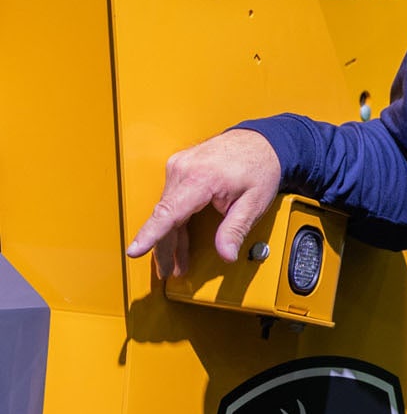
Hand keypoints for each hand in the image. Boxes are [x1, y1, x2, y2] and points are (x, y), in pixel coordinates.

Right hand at [125, 129, 281, 278]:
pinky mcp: (180, 167)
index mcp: (201, 177)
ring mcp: (179, 166)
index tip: (135, 250)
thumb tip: (226, 254)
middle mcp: (183, 169)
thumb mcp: (254, 201)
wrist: (262, 141)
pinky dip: (174, 219)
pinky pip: (171, 199)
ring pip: (166, 209)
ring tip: (174, 263)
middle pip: (165, 216)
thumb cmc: (260, 165)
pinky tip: (178, 239)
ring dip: (169, 236)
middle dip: (164, 248)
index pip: (169, 211)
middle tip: (168, 272)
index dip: (151, 234)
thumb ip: (235, 229)